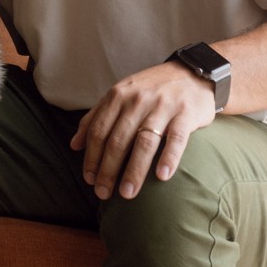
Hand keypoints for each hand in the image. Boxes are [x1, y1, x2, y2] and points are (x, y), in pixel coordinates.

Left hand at [70, 61, 218, 200]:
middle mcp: (138, 100)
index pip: (99, 130)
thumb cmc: (151, 89)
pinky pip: (176, 138)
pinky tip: (162, 177)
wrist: (192, 73)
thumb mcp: (120, 94)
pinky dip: (168, 158)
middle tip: (103, 193)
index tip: (89, 179)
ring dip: (134, 170)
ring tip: (127, 193)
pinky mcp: (186, 114)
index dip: (92, 157)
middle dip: (108, 170)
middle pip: (118, 140)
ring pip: (144, 142)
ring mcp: (163, 106)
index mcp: (118, 96)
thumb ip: (96, 117)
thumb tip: (74, 145)